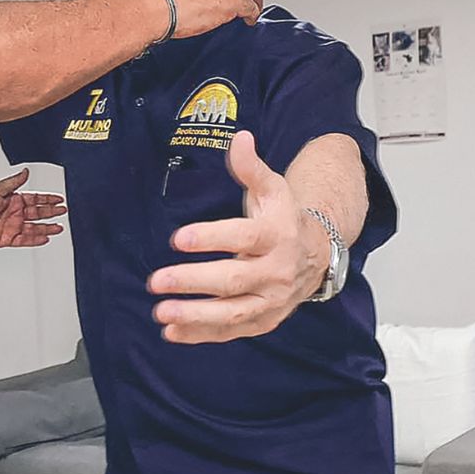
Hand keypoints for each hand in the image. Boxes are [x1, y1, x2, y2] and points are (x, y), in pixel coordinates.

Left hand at [0, 169, 66, 247]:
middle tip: (63, 211)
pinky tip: (45, 237)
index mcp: (12, 199)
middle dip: (51, 212)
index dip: (47, 199)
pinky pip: (25, 240)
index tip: (58, 199)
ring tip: (59, 227)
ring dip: (47, 227)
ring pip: (34, 227)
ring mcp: (11, 226)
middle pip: (38, 213)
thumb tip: (26, 172)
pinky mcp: (7, 238)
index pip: (35, 199)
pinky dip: (36, 239)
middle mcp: (13, 212)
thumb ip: (14, 182)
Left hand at [147, 131, 328, 343]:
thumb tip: (240, 138)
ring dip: (194, 316)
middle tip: (157, 280)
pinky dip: (201, 335)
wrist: (317, 254)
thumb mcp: (273, 188)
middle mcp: (276, 271)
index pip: (243, 237)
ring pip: (232, 313)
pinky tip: (171, 332)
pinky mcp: (263, 320)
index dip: (210, 238)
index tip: (178, 238)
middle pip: (233, 280)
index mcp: (277, 235)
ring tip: (161, 312)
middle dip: (193, 282)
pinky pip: (231, 332)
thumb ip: (251, 167)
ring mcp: (271, 300)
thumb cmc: (283, 218)